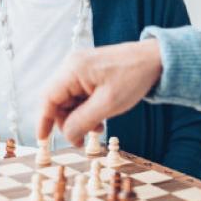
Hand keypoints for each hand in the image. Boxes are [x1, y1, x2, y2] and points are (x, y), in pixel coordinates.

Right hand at [38, 39, 162, 145]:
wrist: (157, 59)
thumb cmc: (134, 77)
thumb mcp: (108, 104)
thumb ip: (83, 121)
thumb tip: (66, 136)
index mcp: (73, 69)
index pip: (48, 98)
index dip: (44, 121)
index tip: (43, 141)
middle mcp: (73, 66)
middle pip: (58, 101)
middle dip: (69, 122)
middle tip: (85, 138)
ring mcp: (82, 68)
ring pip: (70, 100)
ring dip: (80, 117)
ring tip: (99, 127)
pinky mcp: (91, 72)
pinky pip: (80, 94)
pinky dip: (87, 109)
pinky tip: (101, 117)